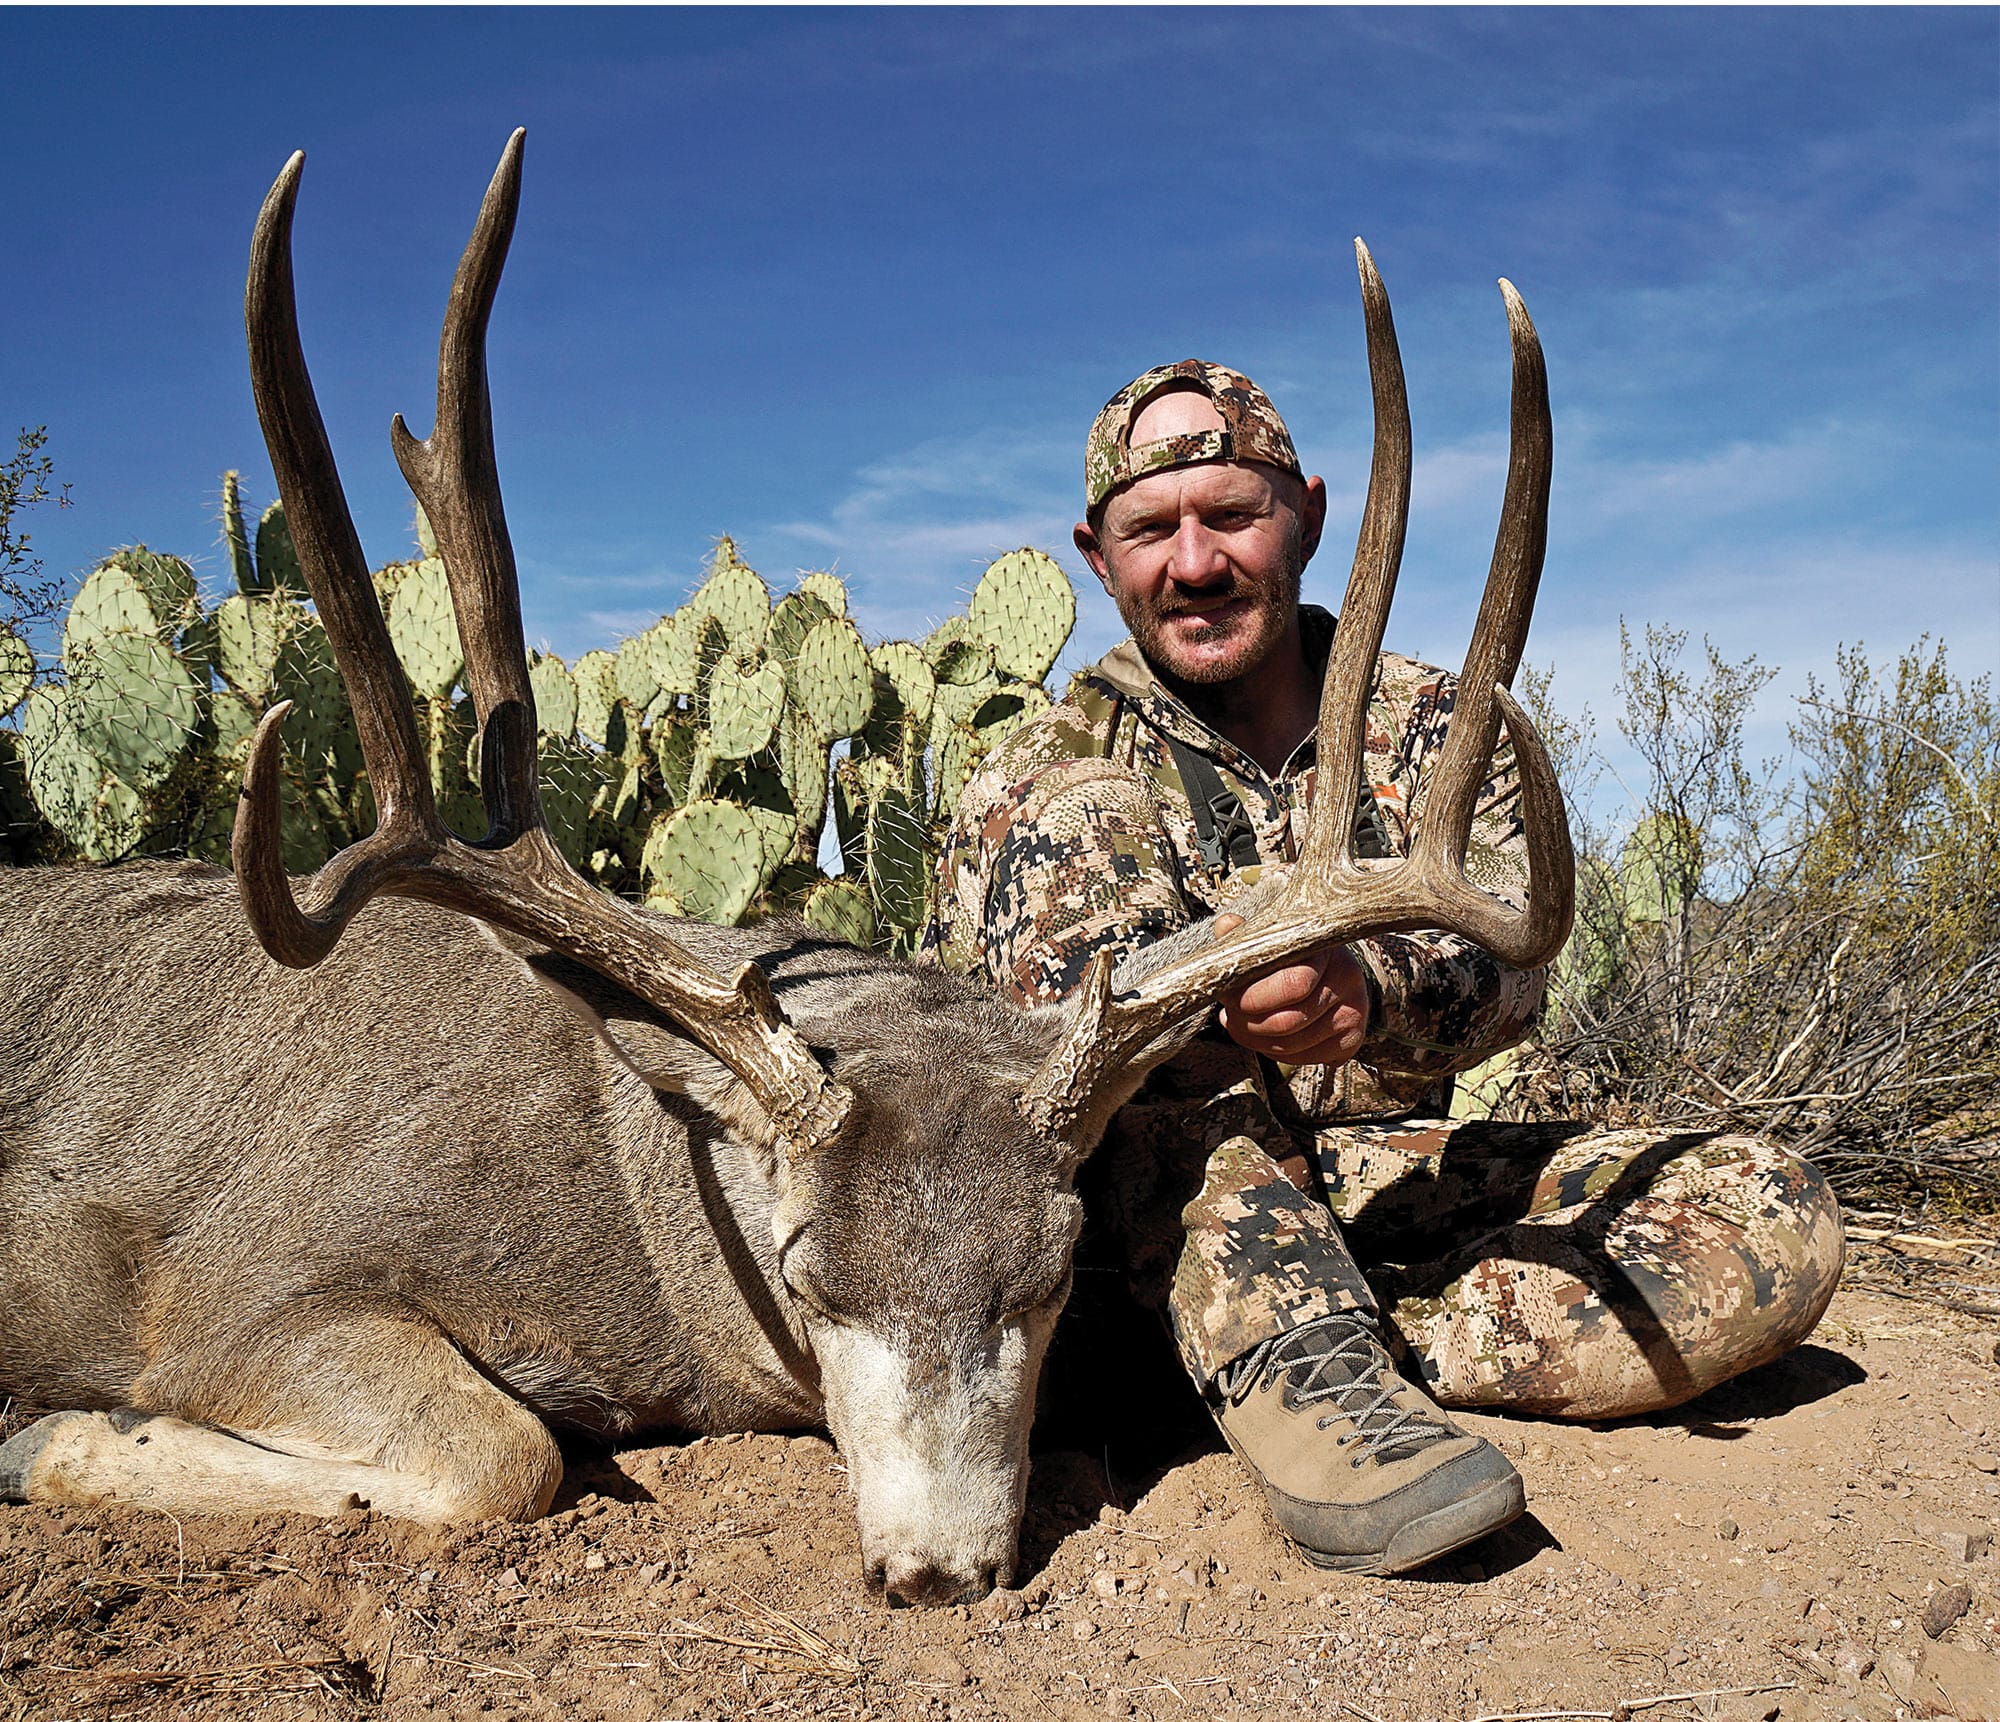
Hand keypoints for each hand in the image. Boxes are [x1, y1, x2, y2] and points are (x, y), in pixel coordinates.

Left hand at [1214, 917, 1370, 1066]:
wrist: (1333, 969)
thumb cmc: (1294, 954)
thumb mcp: (1272, 938)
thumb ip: (1246, 935)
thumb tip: (1226, 924)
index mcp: (1326, 951)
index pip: (1292, 984)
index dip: (1251, 997)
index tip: (1227, 995)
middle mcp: (1347, 982)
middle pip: (1288, 1022)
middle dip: (1247, 1024)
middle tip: (1229, 1016)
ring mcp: (1354, 1013)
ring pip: (1292, 1046)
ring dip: (1256, 1041)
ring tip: (1241, 1025)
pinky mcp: (1353, 1040)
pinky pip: (1305, 1059)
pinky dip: (1276, 1053)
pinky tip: (1267, 1037)